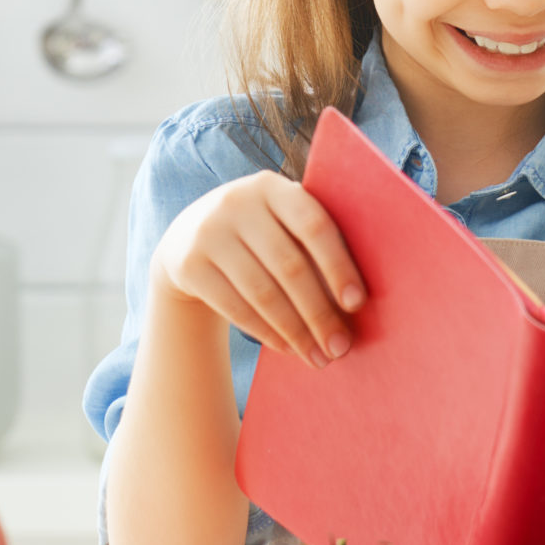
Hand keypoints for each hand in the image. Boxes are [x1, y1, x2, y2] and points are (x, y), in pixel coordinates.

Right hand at [151, 172, 365, 367]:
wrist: (187, 237)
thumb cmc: (261, 233)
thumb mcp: (281, 220)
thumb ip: (314, 241)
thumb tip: (356, 300)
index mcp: (274, 188)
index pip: (314, 226)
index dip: (337, 266)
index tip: (357, 304)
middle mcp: (237, 203)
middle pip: (289, 266)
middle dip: (319, 312)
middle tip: (340, 346)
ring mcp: (208, 233)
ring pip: (262, 292)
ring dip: (295, 330)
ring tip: (318, 356)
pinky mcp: (187, 265)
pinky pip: (234, 307)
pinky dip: (266, 331)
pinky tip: (288, 348)